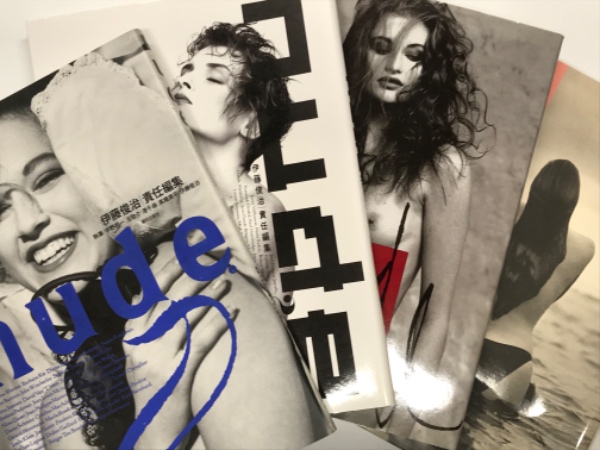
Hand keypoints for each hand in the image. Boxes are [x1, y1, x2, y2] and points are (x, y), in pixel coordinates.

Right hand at [122, 242, 236, 448]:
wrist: (151, 427)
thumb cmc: (149, 385)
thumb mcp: (137, 354)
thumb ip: (142, 325)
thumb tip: (149, 291)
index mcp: (131, 335)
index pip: (148, 294)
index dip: (167, 270)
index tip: (184, 253)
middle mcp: (141, 343)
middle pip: (169, 300)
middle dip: (192, 276)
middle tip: (212, 261)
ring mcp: (158, 359)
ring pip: (185, 317)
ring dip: (208, 296)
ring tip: (226, 281)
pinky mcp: (177, 374)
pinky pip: (200, 342)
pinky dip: (217, 323)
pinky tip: (231, 310)